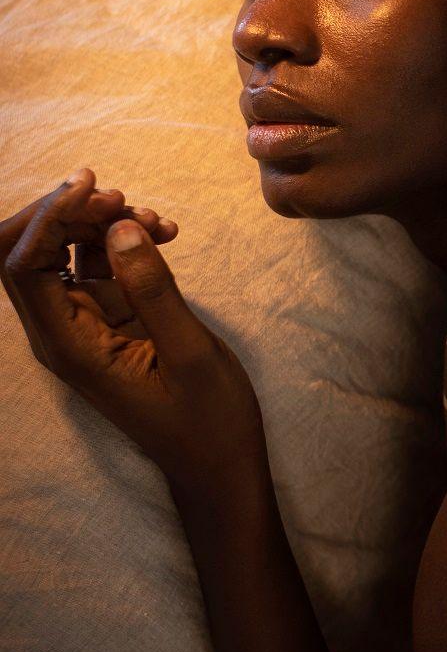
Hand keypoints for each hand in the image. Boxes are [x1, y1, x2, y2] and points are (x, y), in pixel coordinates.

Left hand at [2, 167, 264, 490]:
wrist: (217, 464)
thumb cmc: (207, 420)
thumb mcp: (189, 352)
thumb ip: (152, 289)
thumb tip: (119, 228)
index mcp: (68, 347)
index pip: (23, 266)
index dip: (49, 216)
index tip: (98, 188)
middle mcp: (60, 334)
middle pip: (27, 251)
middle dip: (68, 214)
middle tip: (126, 200)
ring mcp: (81, 325)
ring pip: (62, 252)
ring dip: (100, 223)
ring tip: (158, 221)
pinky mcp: (105, 320)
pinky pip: (95, 265)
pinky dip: (122, 241)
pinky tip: (165, 234)